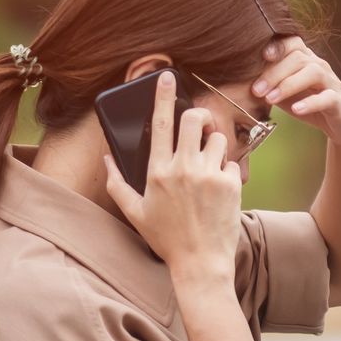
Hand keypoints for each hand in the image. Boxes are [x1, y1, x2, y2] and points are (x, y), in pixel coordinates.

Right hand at [102, 69, 241, 282]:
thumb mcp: (135, 212)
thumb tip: (108, 158)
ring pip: (218, 139)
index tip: (168, 77)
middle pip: (195, 119)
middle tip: (199, 126)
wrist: (200, 263)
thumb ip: (117, 182)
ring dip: (214, 146)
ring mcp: (210, 175)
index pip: (160, 123)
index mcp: (158, 171)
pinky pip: (232, 162)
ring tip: (208, 166)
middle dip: (199, 116)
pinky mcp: (232, 184)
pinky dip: (227, 170)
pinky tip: (220, 189)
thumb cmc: (166, 238)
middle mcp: (184, 168)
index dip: (163, 96)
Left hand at [252, 35, 340, 146]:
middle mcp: (319, 66)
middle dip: (274, 73)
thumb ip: (267, 84)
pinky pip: (327, 98)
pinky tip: (296, 111)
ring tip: (270, 99)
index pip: (292, 43)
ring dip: (289, 84)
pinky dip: (311, 102)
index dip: (277, 46)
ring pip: (313, 73)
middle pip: (298, 58)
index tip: (259, 56)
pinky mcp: (340, 102)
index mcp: (305, 60)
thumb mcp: (286, 92)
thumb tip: (236, 80)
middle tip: (255, 90)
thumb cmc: (310, 103)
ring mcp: (331, 83)